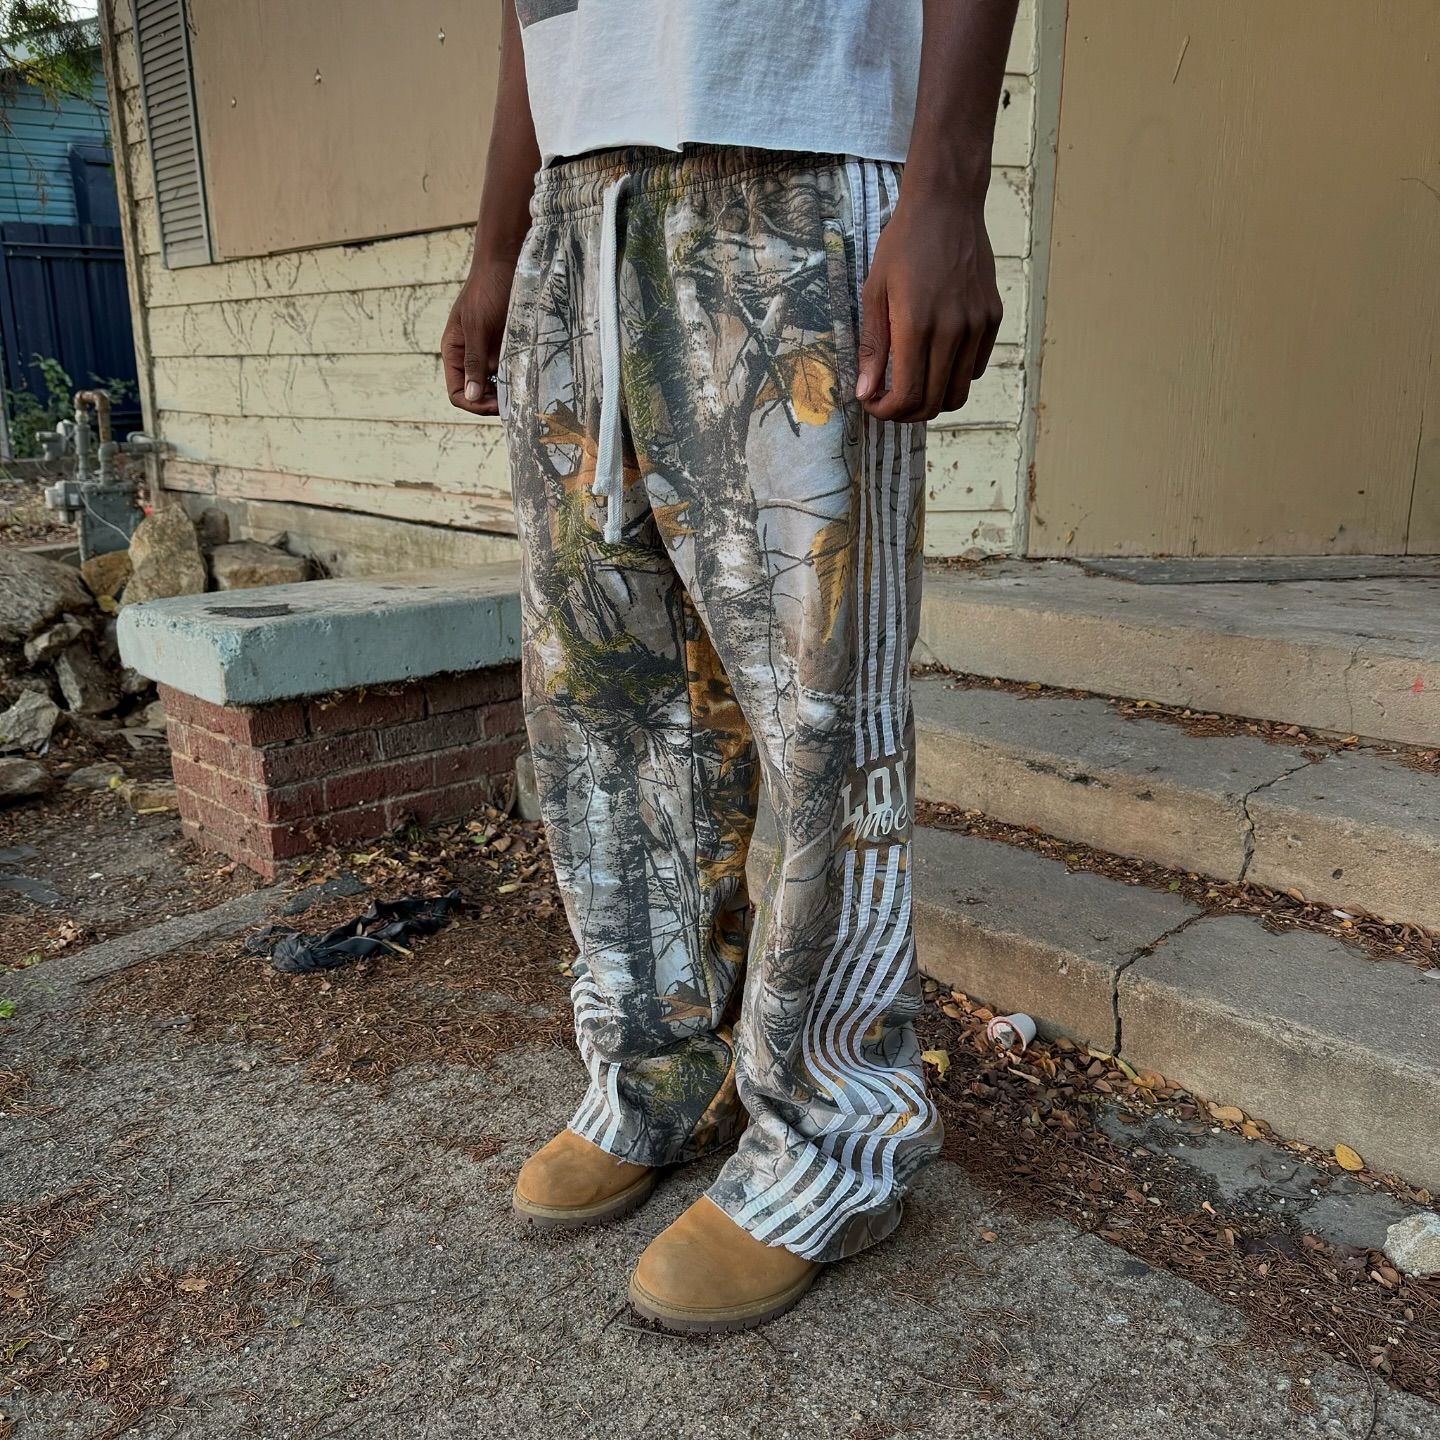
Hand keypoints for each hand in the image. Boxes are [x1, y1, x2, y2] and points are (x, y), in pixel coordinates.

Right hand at [442, 258, 516, 416]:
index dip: (474, 404)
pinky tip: (528, 381)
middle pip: (476, 394)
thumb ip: (473, 360)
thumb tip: (470, 396)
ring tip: (523, 396)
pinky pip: (509, 372)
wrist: (507, 262)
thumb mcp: (478, 325)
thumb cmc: (487, 289)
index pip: (456, 392)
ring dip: (506, 394)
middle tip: (514, 404)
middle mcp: (469, 356)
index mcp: (454, 351)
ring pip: (494, 386)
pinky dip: (516, 380)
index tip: (496, 405)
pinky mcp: (506, 347)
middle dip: (492, 403)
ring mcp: (488, 352)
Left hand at [855, 191, 1001, 423]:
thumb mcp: (874, 292)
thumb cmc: (903, 245)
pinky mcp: (991, 319)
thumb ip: (872, 347)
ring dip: (932, 400)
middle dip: (906, 413)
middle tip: (889, 402)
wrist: (946, 204)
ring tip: (911, 385)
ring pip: (958, 393)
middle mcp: (953, 331)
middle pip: (934, 403)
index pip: (908, 396)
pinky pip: (974, 368)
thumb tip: (866, 392)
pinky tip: (934, 360)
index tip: (873, 404)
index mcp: (917, 326)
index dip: (887, 412)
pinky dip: (953, 377)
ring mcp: (977, 326)